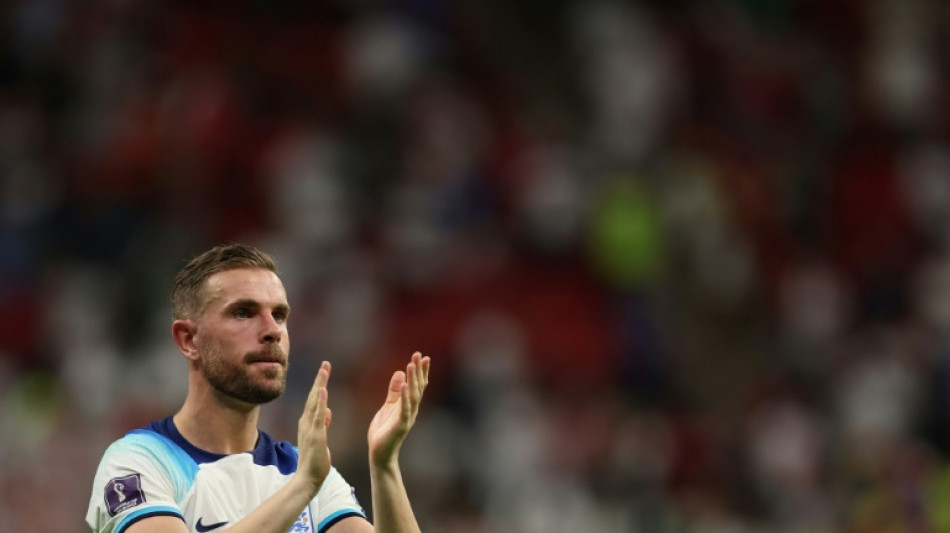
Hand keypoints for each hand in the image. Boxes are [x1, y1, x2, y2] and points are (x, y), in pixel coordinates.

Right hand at [296, 361, 332, 493]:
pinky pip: (318, 415)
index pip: (314, 400)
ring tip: (324, 369)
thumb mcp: (320, 438)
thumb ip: (323, 424)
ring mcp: (310, 428)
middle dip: (320, 379)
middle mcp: (306, 422)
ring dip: (320, 384)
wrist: (308, 479)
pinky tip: (323, 389)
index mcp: (308, 423)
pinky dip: (320, 401)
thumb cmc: (315, 461)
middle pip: (314, 396)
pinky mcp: (315, 435)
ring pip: (315, 402)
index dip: (319, 384)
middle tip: (325, 364)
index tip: (324, 371)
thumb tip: (328, 410)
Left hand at [368, 352, 430, 467]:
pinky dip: (406, 397)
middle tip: (419, 355)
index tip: (423, 356)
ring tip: (412, 365)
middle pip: (418, 387)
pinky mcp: (400, 425)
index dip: (420, 371)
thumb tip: (400, 372)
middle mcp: (411, 409)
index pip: (417, 385)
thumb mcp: (388, 407)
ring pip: (414, 395)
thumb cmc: (384, 431)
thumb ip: (394, 392)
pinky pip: (404, 409)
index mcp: (408, 405)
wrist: (379, 454)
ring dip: (414, 380)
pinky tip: (406, 385)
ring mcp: (407, 417)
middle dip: (419, 371)